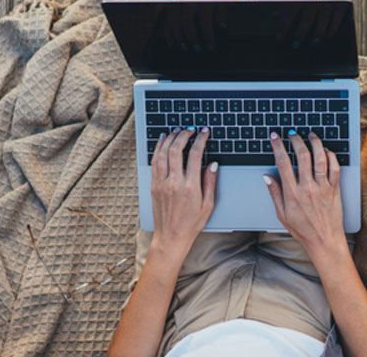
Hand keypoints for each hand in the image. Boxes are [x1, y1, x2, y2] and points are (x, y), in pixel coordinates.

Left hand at [150, 128, 218, 253]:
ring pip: (162, 153)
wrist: (171, 237)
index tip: (204, 132)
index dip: (200, 139)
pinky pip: (154, 162)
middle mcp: (174, 182)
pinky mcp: (153, 185)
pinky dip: (158, 148)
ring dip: (169, 138)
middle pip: (176, 149)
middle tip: (190, 129)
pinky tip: (162, 141)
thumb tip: (213, 164)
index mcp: (190, 187)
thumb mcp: (208, 204)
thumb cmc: (191, 223)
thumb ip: (210, 182)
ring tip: (176, 131)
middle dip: (183, 134)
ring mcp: (161, 183)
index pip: (195, 155)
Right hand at [263, 131, 345, 258]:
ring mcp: (323, 187)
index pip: (283, 163)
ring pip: (320, 158)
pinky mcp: (335, 189)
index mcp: (293, 194)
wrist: (325, 241)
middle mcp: (308, 188)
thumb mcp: (282, 214)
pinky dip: (331, 156)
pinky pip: (335, 168)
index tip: (275, 137)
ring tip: (310, 136)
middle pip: (303, 156)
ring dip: (315, 143)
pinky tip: (326, 151)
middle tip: (292, 134)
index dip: (278, 147)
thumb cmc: (303, 230)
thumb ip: (275, 194)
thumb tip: (267, 177)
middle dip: (296, 140)